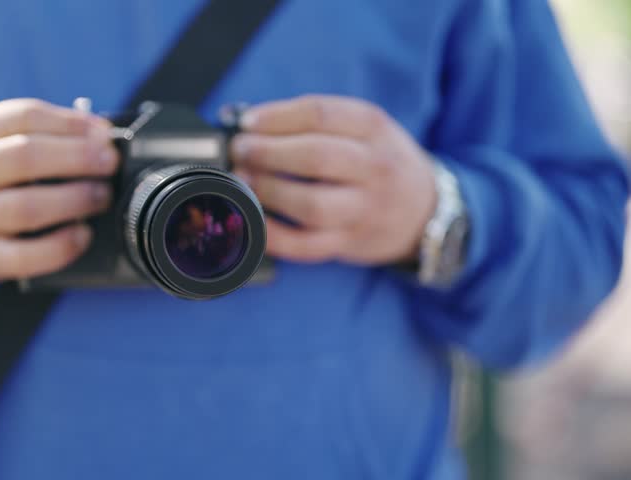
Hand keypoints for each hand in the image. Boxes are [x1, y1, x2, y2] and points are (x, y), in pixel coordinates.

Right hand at [0, 98, 118, 281]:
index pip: (24, 117)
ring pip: (27, 207)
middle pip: (26, 157)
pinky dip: (61, 246)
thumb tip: (100, 132)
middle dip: (78, 158)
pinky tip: (83, 235)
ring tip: (101, 196)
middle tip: (109, 163)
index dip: (71, 123)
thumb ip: (34, 131)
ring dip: (75, 200)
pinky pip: (27, 256)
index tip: (103, 132)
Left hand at [232, 95, 436, 264]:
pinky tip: (252, 219)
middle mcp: (374, 169)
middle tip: (241, 150)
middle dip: (268, 152)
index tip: (246, 121)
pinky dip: (273, 235)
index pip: (320, 115)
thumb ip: (314, 121)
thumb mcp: (364, 128)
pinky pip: (306, 246)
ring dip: (268, 192)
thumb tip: (246, 121)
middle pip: (316, 157)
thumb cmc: (379, 162)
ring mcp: (363, 210)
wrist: (426, 211)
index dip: (276, 117)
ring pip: (312, 204)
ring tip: (243, 181)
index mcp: (374, 129)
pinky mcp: (349, 244)